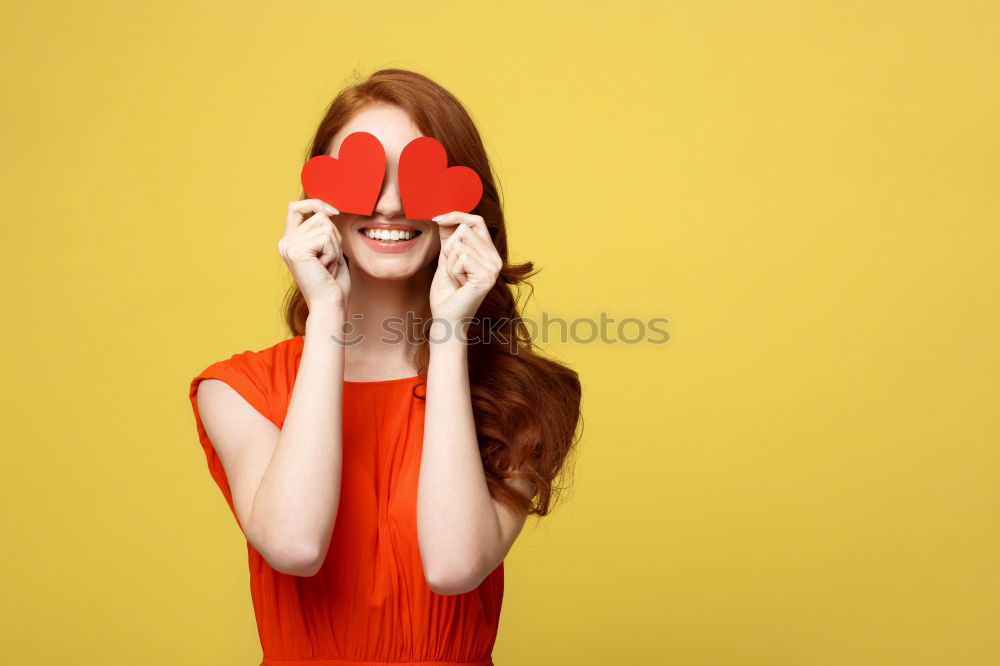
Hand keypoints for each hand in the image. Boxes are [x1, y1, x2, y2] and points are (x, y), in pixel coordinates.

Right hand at [278, 199, 350, 314]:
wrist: (329, 305)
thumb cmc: (333, 284)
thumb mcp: (329, 251)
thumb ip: (325, 231)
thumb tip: (328, 210)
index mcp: (291, 241)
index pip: (296, 207)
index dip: (316, 204)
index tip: (334, 212)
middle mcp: (286, 242)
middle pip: (319, 216)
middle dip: (334, 237)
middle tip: (329, 261)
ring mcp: (289, 245)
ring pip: (325, 226)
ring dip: (335, 247)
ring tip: (327, 266)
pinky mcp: (296, 250)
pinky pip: (326, 237)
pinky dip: (333, 253)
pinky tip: (326, 269)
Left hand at [428, 212, 501, 327]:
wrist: (447, 319)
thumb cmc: (447, 293)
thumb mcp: (447, 260)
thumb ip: (449, 239)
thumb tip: (445, 217)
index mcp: (489, 254)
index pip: (476, 221)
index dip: (456, 215)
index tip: (436, 219)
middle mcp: (496, 259)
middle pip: (465, 230)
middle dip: (449, 249)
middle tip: (453, 271)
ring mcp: (493, 268)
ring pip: (459, 244)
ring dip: (450, 263)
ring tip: (457, 280)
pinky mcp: (486, 276)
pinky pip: (461, 257)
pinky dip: (452, 271)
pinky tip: (459, 285)